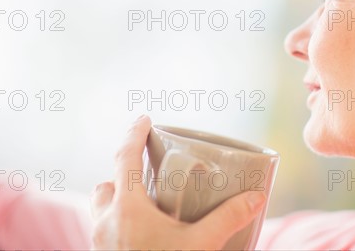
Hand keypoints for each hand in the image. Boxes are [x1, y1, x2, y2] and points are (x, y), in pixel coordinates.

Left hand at [90, 115, 265, 249]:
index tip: (143, 118)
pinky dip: (115, 222)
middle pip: (107, 184)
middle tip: (146, 173)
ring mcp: (98, 243)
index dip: (133, 133)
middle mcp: (105, 222)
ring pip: (100, 207)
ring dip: (115, 199)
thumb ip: (227, 219)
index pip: (123, 157)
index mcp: (126, 209)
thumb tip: (256, 197)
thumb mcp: (199, 246)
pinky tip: (139, 234)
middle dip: (122, 174)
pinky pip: (101, 229)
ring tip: (143, 203)